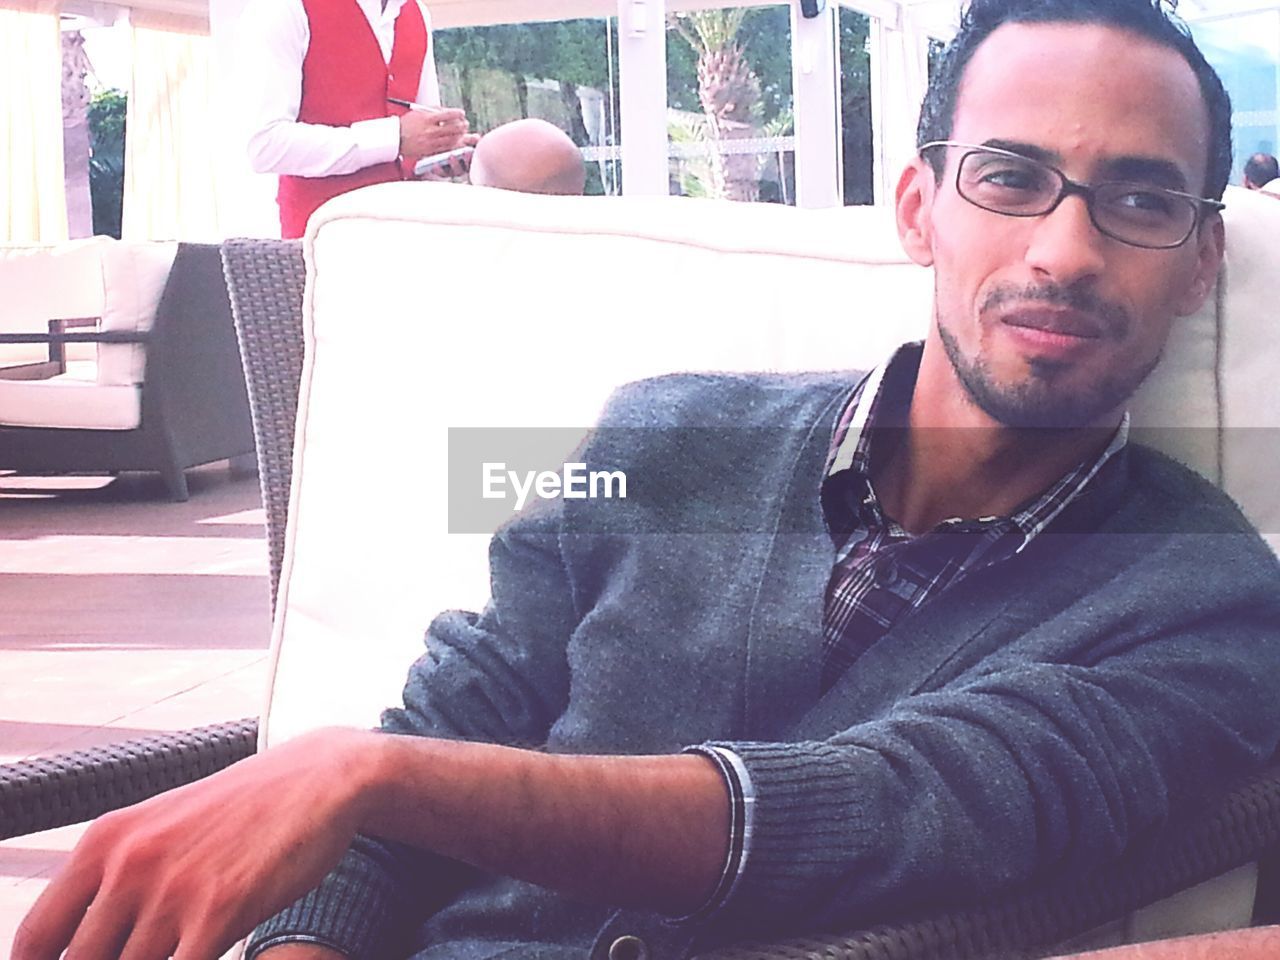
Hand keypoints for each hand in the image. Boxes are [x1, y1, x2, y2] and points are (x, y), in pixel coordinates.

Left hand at [12, 728, 377, 959]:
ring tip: (189, 945)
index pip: (35, 939)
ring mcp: (173, 889)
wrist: (320, 778)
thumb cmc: (245, 809)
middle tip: (149, 957)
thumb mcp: (163, 828)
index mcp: (105, 841)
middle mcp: (129, 863)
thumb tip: (81, 942)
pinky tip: (210, 954)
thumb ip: (117, 877)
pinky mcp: (220, 911)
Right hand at [399, 106, 468, 157]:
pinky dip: (455, 145)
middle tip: (465, 123)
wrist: (396, 138)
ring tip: (464, 132)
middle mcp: (431, 131)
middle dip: (462, 125)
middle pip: (453, 128)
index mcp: (428, 119)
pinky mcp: (431, 151)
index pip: (449, 114)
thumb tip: (448, 110)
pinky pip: (447, 148)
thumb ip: (434, 110)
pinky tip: (459, 142)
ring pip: (453, 139)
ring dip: (461, 136)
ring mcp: (431, 142)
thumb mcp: (418, 112)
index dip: (458, 113)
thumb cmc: (407, 124)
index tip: (462, 113)